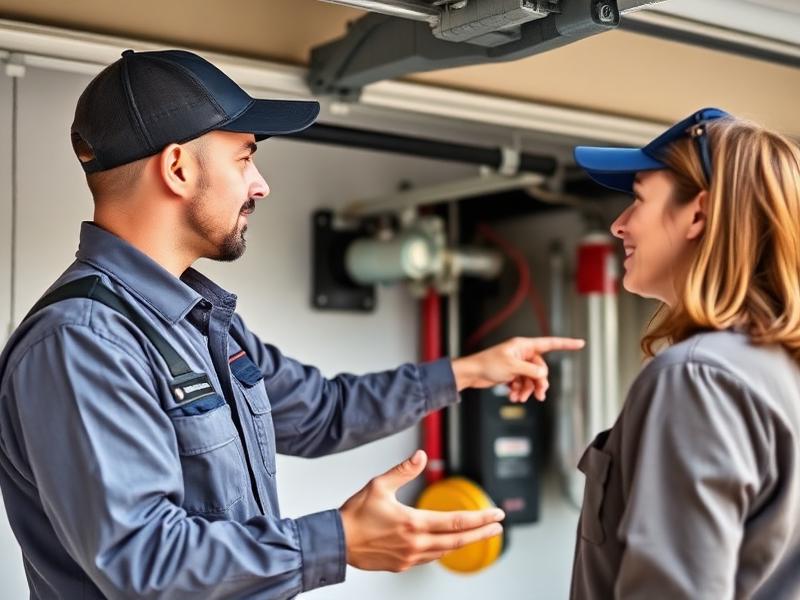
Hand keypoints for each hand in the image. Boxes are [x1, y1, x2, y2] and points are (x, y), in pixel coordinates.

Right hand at [339, 450, 504, 572]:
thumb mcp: (379, 485)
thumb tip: (421, 456)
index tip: (497, 514)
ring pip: (445, 551)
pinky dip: (444, 549)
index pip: (456, 521)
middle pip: (458, 539)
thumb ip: (403, 471)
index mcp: (413, 522)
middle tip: (498, 527)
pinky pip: (430, 558)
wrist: (337, 541)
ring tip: (478, 534)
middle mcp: (415, 543)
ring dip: (465, 542)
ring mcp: (410, 557)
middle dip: (481, 533)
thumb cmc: (355, 513)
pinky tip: (447, 544)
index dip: (480, 518)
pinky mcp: (402, 564)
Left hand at [451, 336, 584, 401]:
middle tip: (539, 396)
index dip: (566, 344)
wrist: (471, 373)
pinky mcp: (511, 374)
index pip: (549, 343)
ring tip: (520, 398)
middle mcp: (522, 353)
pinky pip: (522, 383)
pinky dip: (519, 390)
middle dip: (538, 383)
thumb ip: (531, 371)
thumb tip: (543, 376)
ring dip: (527, 390)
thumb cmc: (488, 364)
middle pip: (541, 369)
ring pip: (532, 379)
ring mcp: (517, 364)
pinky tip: (512, 396)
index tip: (581, 343)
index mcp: (524, 345)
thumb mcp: (512, 368)